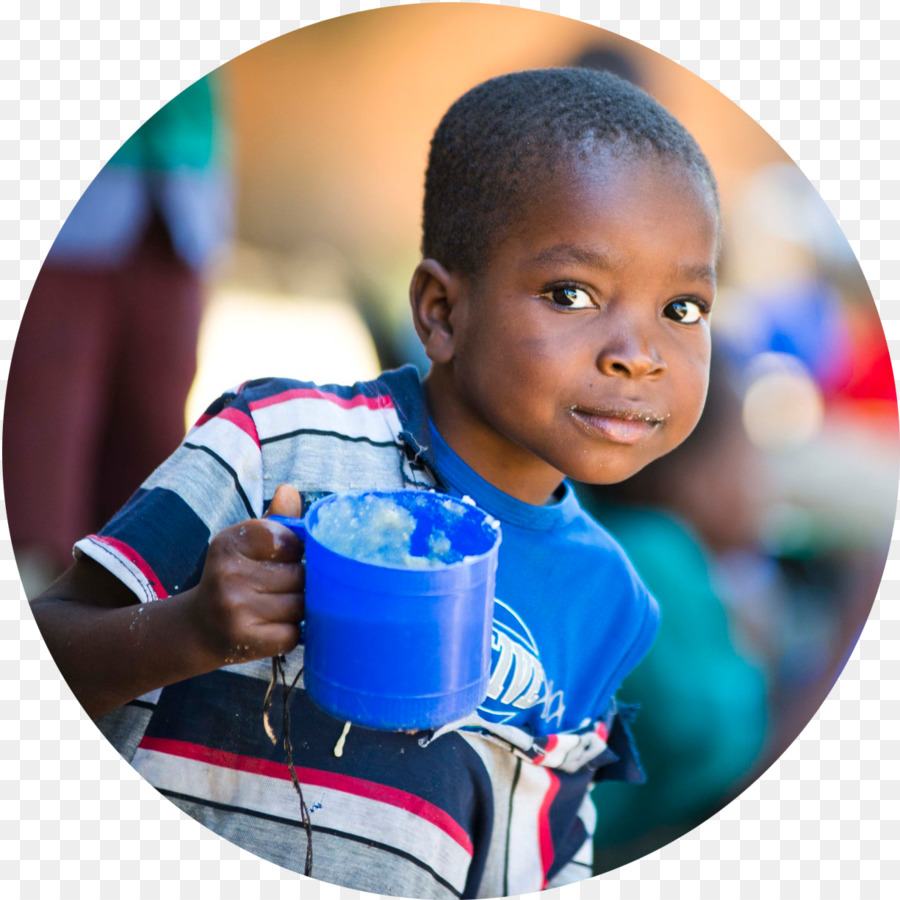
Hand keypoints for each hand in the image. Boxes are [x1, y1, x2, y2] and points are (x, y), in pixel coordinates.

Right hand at [185, 483, 305, 666]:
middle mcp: (227, 574)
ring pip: (299, 605)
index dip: (295, 553)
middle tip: (281, 588)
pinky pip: (293, 633)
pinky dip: (291, 632)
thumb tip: (289, 489)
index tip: (284, 559)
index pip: (289, 540)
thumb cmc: (235, 578)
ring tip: (278, 607)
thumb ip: (275, 519)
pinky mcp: (245, 640)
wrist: (199, 628)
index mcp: (228, 543)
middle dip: (300, 582)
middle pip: (298, 575)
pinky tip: (273, 628)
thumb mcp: (247, 544)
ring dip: (299, 608)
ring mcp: (234, 609)